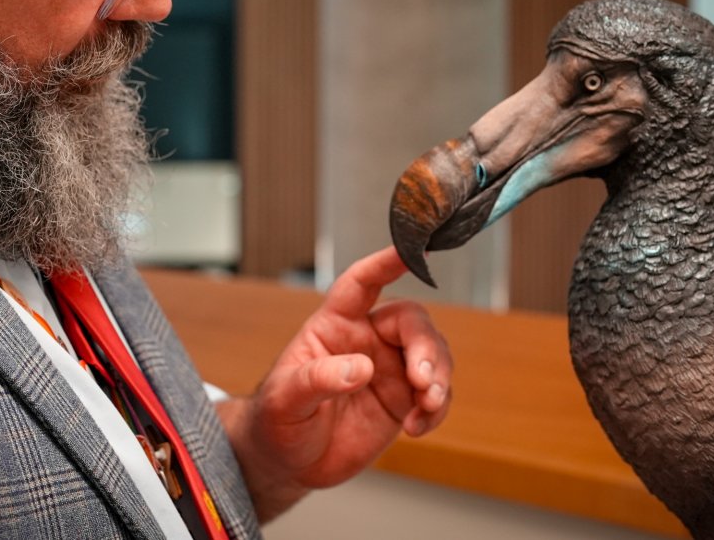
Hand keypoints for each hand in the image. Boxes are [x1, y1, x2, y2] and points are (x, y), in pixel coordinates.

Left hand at [217, 246, 452, 521]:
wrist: (286, 463)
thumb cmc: (276, 420)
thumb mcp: (285, 399)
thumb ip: (318, 380)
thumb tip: (361, 368)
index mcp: (334, 325)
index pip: (361, 284)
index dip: (384, 264)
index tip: (410, 250)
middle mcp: (367, 340)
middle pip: (411, 322)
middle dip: (425, 347)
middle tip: (422, 379)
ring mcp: (388, 369)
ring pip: (432, 354)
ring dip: (438, 377)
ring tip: (426, 404)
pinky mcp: (403, 400)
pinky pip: (435, 394)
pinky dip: (437, 409)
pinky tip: (416, 428)